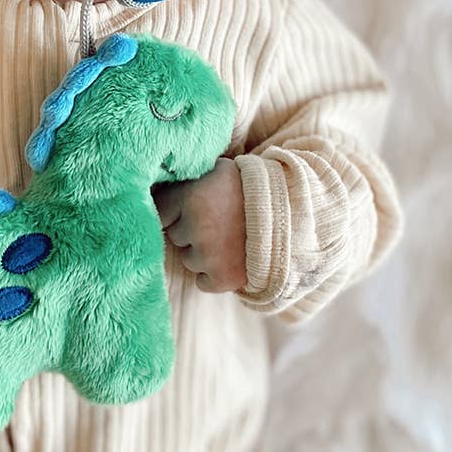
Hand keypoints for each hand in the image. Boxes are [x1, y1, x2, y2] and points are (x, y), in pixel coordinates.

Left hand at [151, 156, 246, 292]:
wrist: (293, 213)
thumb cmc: (251, 188)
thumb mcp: (218, 169)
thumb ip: (189, 178)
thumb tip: (157, 183)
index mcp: (191, 196)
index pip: (161, 211)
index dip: (177, 209)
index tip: (191, 207)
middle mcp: (196, 226)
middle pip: (175, 236)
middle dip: (191, 230)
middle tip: (217, 221)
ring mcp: (210, 255)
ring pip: (189, 259)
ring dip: (203, 252)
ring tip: (228, 238)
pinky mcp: (224, 277)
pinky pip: (203, 282)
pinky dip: (213, 275)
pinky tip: (228, 258)